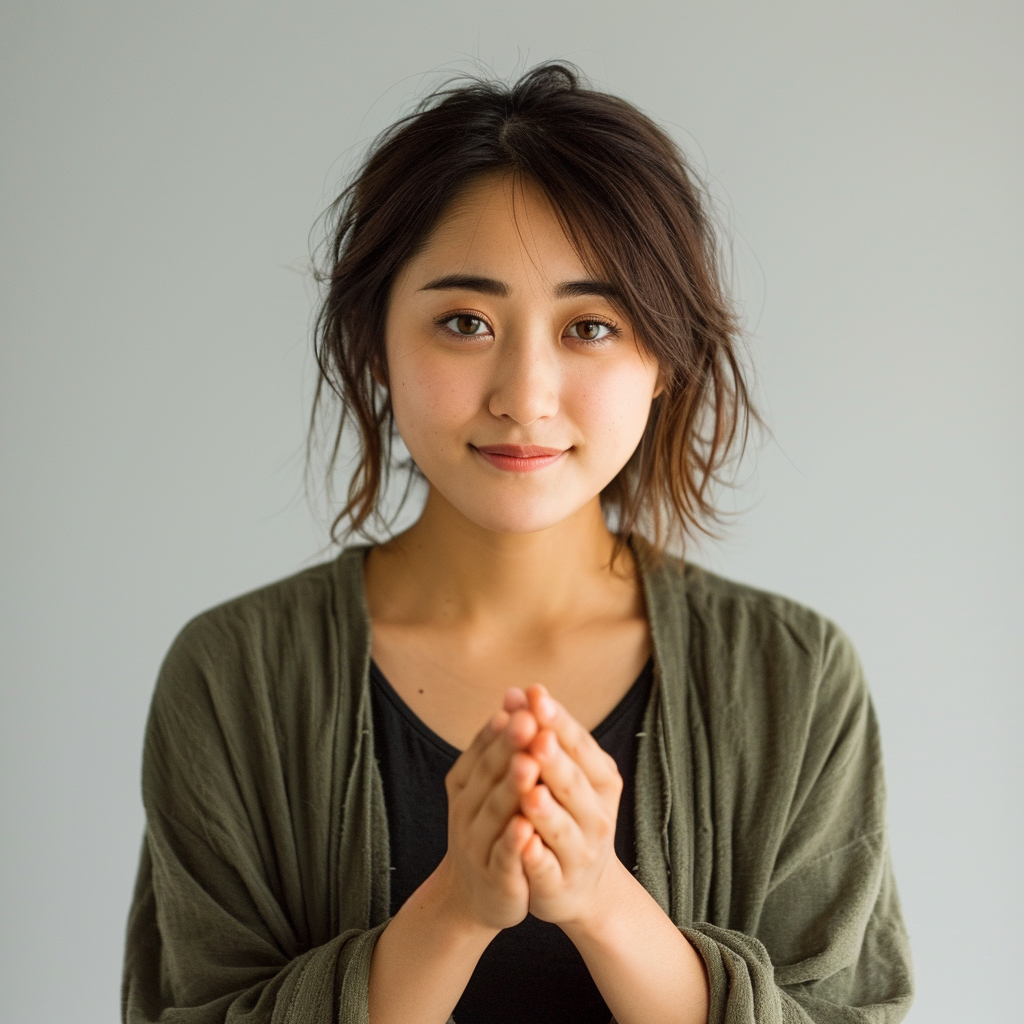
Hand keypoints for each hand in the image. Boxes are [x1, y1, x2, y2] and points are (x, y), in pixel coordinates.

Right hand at [439, 695, 542, 931]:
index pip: (483, 749)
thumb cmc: (490, 829)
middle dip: (509, 747)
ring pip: (496, 812)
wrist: (475, 897)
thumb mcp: (489, 785)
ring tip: (529, 764)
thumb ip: (500, 745)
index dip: (502, 727)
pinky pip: (504, 856)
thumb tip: (515, 693)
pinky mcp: (495, 876)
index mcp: (466, 783)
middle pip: (489, 774)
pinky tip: (526, 826)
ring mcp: (477, 844)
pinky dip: (514, 841)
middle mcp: (466, 810)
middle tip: (527, 720)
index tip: (521, 700)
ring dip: (511, 788)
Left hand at [516, 685, 624, 926]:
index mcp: (601, 780)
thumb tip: (517, 690)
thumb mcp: (563, 771)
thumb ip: (543, 733)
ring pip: (561, 828)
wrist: (581, 883)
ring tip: (529, 792)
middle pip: (573, 784)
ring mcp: (580, 853)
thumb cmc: (568, 812)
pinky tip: (522, 843)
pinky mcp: (559, 883)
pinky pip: (546, 869)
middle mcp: (596, 815)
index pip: (580, 745)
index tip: (536, 695)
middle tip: (537, 737)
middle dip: (554, 761)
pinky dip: (536, 857)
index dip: (558, 720)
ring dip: (546, 810)